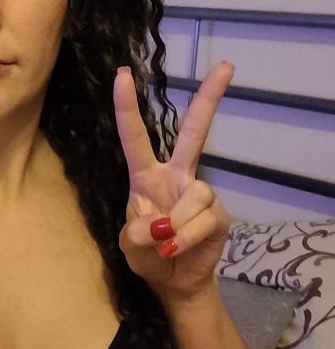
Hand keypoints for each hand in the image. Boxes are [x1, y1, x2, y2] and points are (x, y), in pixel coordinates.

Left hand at [113, 61, 233, 304]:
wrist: (174, 281)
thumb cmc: (146, 254)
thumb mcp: (129, 245)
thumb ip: (135, 234)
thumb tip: (158, 226)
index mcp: (145, 175)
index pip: (135, 136)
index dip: (127, 106)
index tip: (123, 73)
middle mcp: (175, 175)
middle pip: (194, 132)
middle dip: (209, 99)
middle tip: (226, 67)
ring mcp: (199, 192)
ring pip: (197, 192)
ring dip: (177, 224)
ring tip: (165, 245)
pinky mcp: (218, 214)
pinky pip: (205, 219)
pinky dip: (186, 238)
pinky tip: (176, 249)